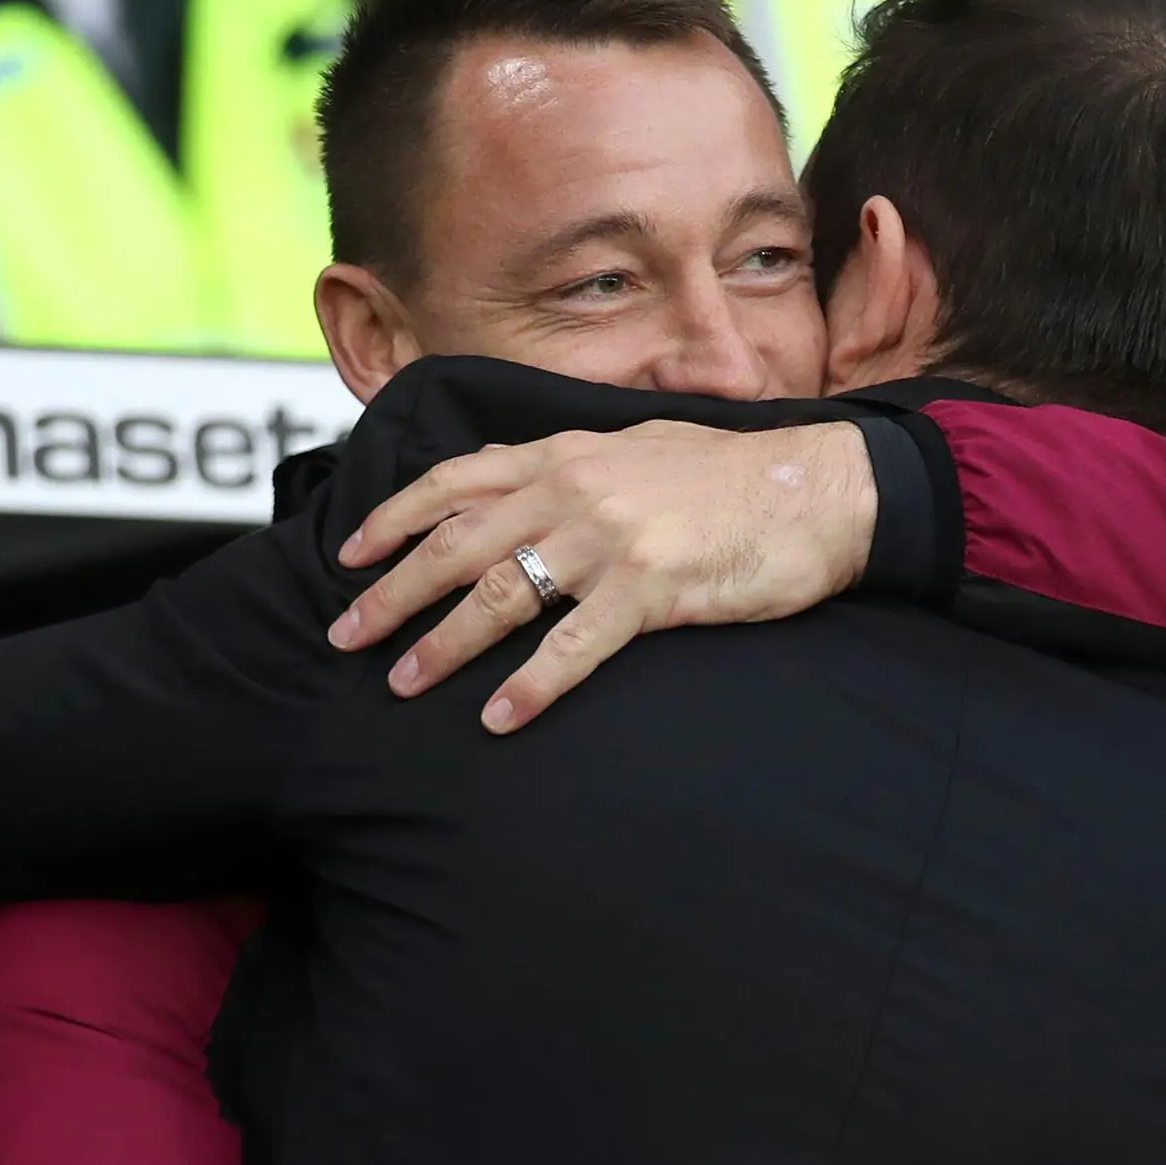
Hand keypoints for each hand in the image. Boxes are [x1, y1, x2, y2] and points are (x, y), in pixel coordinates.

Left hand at [326, 420, 876, 731]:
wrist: (819, 488)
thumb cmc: (734, 477)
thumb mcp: (640, 447)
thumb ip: (576, 467)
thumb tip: (524, 490)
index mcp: (567, 452)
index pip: (455, 479)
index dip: (395, 518)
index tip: (351, 556)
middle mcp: (575, 488)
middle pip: (457, 544)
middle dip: (392, 593)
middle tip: (346, 637)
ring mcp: (610, 538)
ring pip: (501, 594)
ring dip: (444, 644)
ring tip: (404, 685)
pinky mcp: (652, 587)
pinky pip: (574, 645)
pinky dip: (530, 684)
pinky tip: (499, 717)